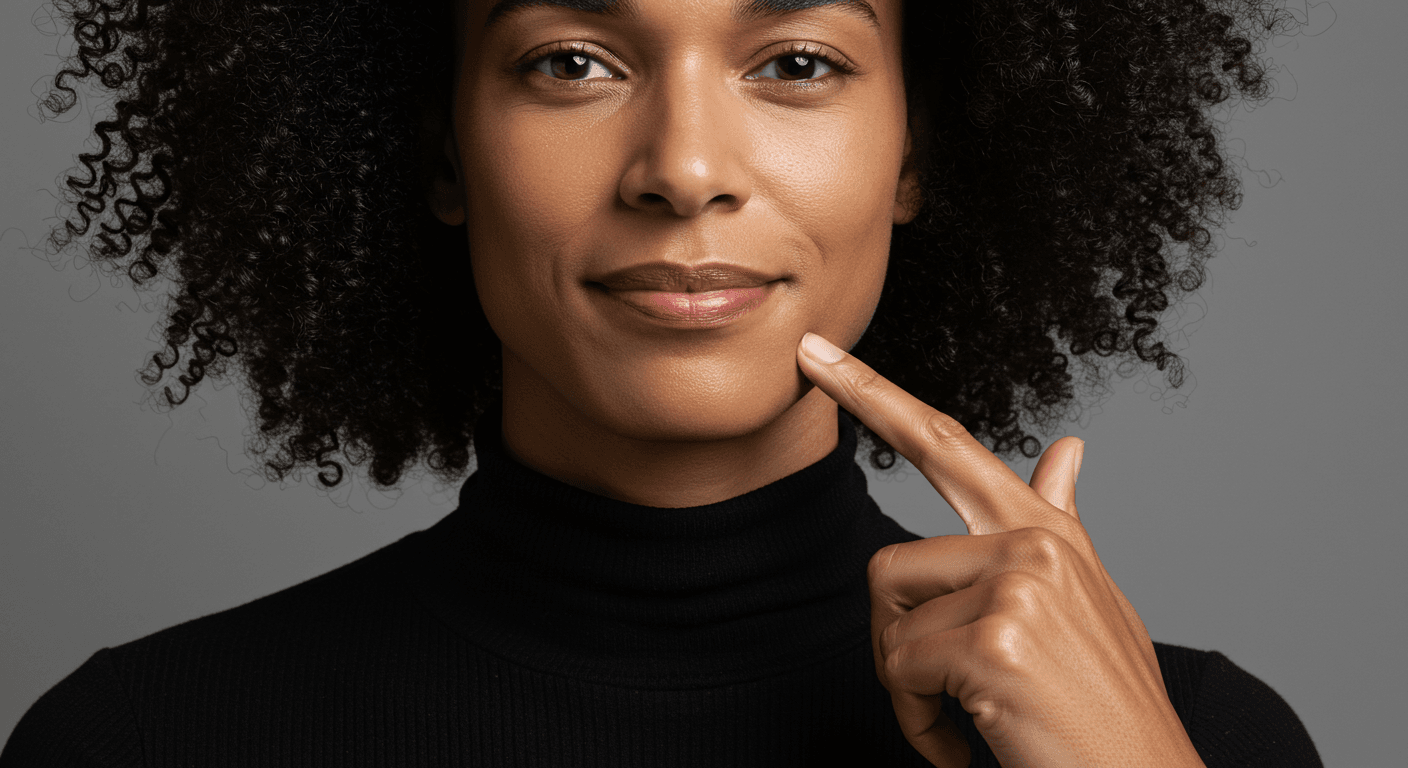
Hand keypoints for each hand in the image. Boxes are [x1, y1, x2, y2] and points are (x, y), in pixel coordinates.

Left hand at [796, 333, 1205, 767]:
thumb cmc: (1106, 711)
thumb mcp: (1090, 606)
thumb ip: (1062, 524)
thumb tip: (1067, 448)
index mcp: (1045, 533)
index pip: (946, 443)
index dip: (874, 394)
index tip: (816, 354)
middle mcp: (1034, 544)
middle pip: (890, 566)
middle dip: (895, 643)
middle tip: (936, 695)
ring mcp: (1019, 585)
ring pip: (890, 623)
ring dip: (910, 692)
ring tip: (966, 722)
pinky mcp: (998, 639)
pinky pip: (902, 670)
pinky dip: (919, 725)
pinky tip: (968, 746)